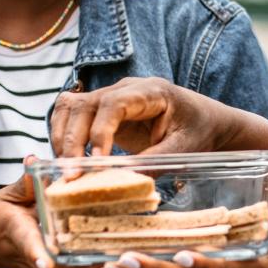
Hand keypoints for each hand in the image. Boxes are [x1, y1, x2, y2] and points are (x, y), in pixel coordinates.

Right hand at [50, 76, 255, 157]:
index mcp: (151, 92)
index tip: (97, 162)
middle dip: (73, 140)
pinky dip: (63, 134)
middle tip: (71, 174)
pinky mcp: (103, 110)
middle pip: (84, 104)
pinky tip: (68, 160)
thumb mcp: (185, 149)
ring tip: (66, 170)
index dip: (100, 131)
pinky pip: (71, 114)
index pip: (114, 104)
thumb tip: (125, 178)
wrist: (205, 120)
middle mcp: (125, 88)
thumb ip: (156, 161)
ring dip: (62, 137)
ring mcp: (111, 96)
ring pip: (70, 106)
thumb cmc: (199, 131)